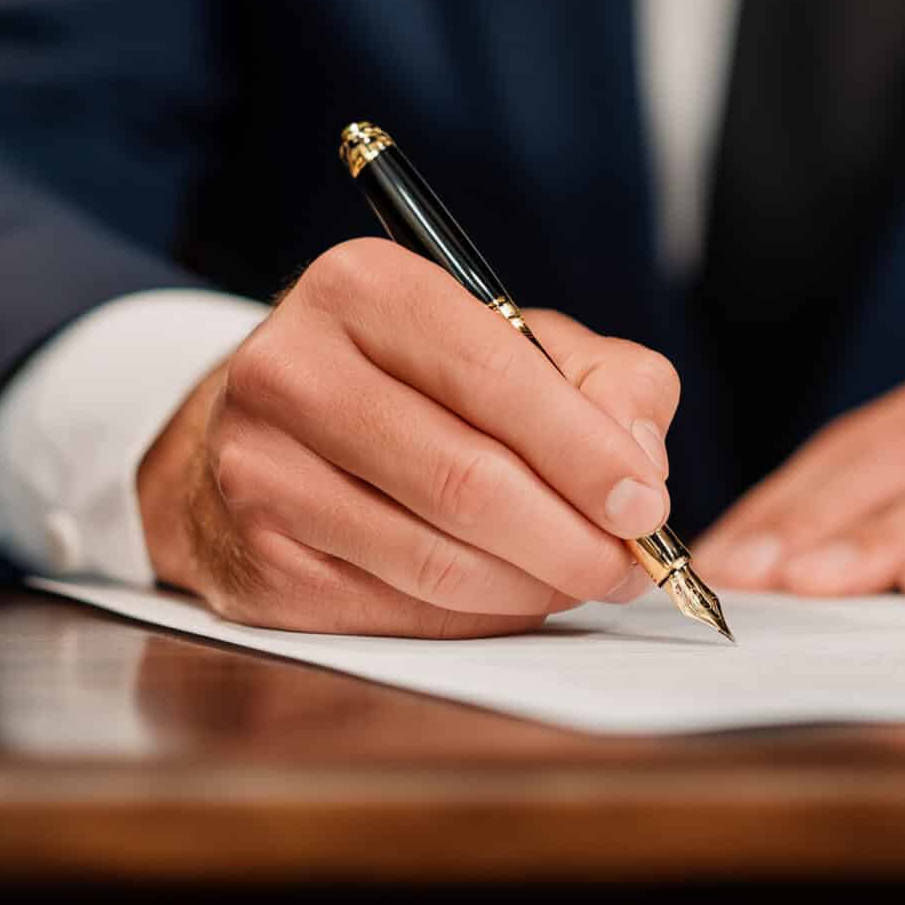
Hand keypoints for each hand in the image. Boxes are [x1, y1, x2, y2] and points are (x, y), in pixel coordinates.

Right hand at [135, 239, 679, 636]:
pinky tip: (503, 594)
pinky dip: (474, 616)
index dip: (585, 451)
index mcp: (362, 287)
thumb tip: (641, 461)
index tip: (646, 503)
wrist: (262, 434)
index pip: (494, 376)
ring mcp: (261, 472)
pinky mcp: (258, 563)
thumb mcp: (507, 340)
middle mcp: (292, 371)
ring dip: (531, 588)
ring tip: (575, 579)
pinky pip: (397, 612)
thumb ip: (601, 378)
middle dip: (572, 538)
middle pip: (467, 481)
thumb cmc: (408, 381)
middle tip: (628, 566)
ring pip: (435, 560)